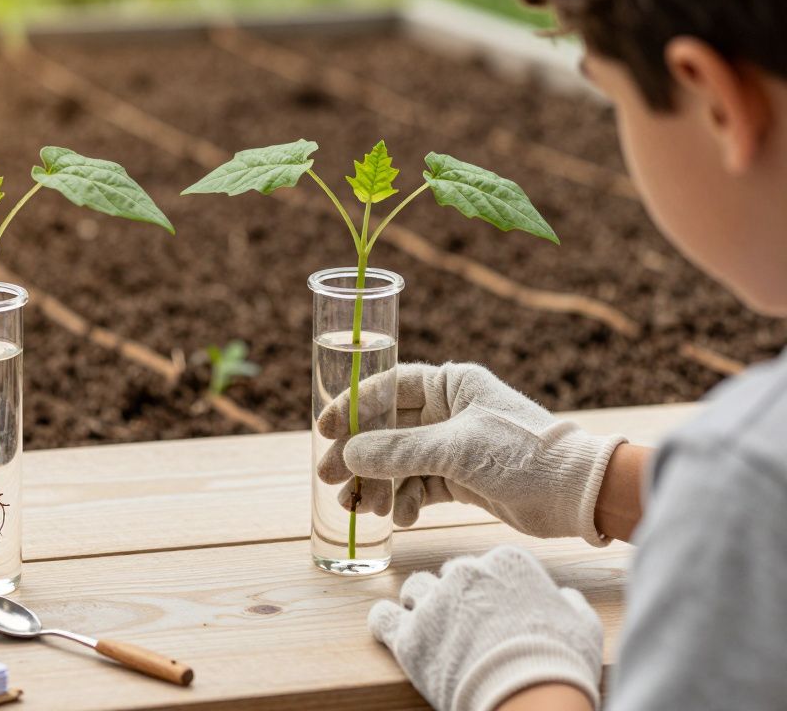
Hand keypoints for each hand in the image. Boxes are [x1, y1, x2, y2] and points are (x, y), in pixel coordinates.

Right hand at [317, 362, 624, 543]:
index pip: (389, 387)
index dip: (352, 408)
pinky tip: (403, 517)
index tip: (324, 430)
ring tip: (363, 509)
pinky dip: (407, 501)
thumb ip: (399, 451)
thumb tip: (348, 455)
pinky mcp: (460, 478)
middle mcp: (449, 411)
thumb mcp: (456, 449)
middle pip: (386, 429)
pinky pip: (418, 486)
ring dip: (378, 485)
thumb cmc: (522, 456)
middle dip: (358, 456)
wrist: (577, 496)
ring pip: (398, 462)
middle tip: (330, 479)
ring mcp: (453, 446)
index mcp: (452, 384)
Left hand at [370, 545, 602, 710]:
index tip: (497, 613)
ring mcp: (434, 602)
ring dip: (420, 606)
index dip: (492, 591)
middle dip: (456, 597)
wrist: (530, 698)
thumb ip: (570, 603)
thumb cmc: (561, 664)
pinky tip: (394, 634)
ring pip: (414, 589)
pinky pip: (382, 617)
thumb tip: (564, 596)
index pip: (488, 565)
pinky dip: (386, 624)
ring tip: (431, 631)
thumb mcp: (584, 626)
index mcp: (506, 562)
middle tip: (465, 628)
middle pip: (451, 575)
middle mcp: (466, 573)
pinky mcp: (409, 635)